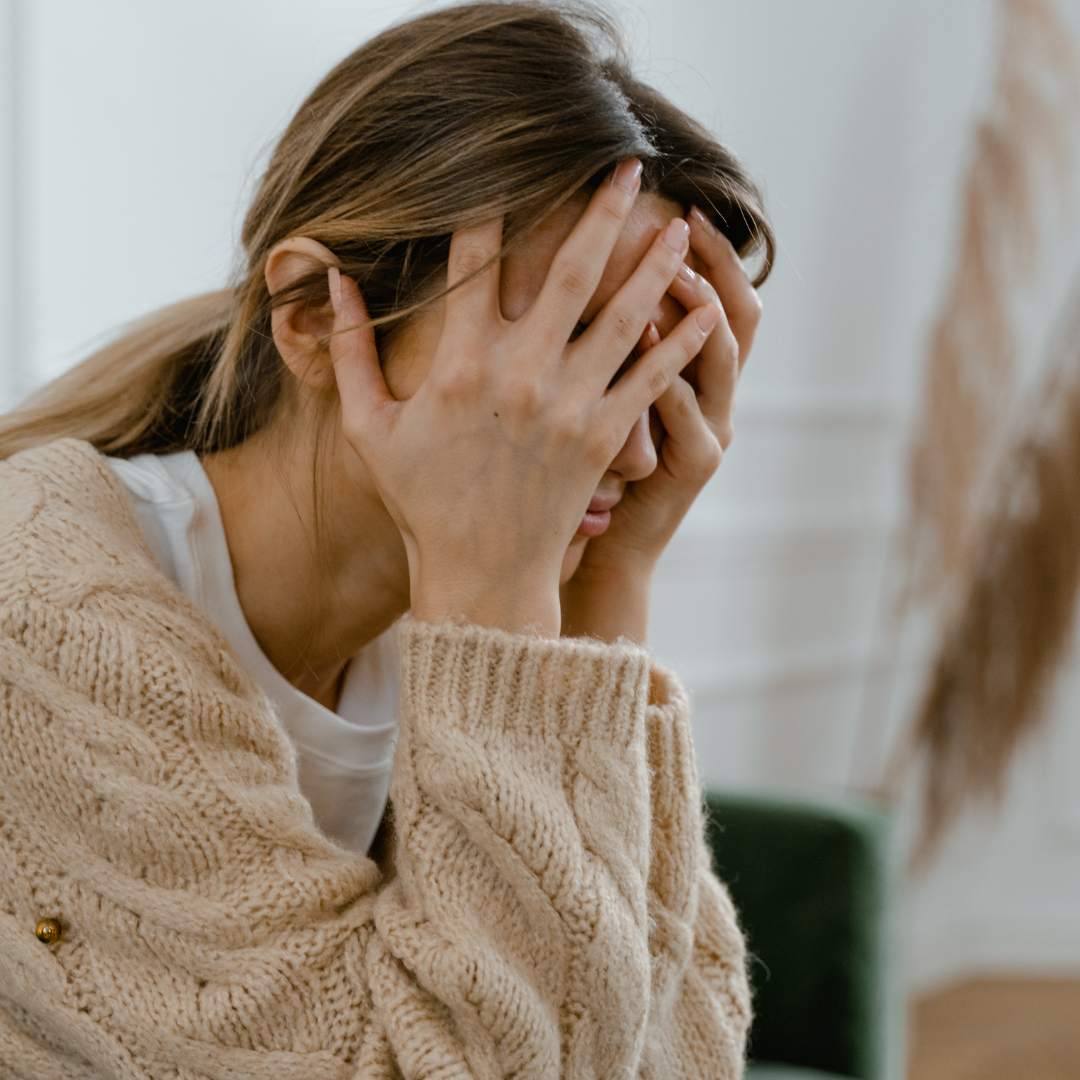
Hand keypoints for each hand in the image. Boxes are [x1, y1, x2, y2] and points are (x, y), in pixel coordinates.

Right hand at [328, 166, 722, 637]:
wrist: (480, 575)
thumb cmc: (421, 501)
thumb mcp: (368, 429)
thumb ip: (348, 353)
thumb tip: (334, 281)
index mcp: (460, 363)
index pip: (477, 259)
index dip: (493, 203)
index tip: (510, 162)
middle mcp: (521, 372)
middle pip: (570, 269)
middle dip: (601, 209)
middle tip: (628, 164)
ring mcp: (569, 404)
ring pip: (624, 315)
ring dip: (655, 263)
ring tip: (681, 224)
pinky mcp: (604, 437)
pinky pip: (651, 378)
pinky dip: (682, 342)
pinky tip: (706, 310)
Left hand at [560, 207, 762, 642]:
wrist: (601, 548)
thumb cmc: (591, 471)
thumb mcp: (605, 400)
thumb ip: (603, 344)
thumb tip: (567, 270)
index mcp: (693, 374)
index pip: (713, 296)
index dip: (708, 252)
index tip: (677, 203)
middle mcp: (713, 395)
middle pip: (737, 313)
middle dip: (715, 263)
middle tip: (683, 218)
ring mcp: (710, 429)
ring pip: (722, 356)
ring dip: (699, 309)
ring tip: (671, 269)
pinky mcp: (694, 464)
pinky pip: (689, 412)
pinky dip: (672, 373)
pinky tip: (645, 339)